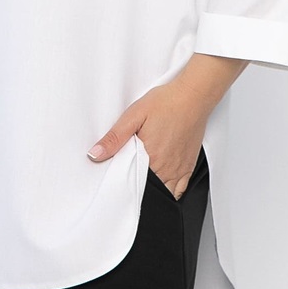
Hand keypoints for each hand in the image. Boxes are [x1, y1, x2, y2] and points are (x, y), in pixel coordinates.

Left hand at [86, 76, 209, 199]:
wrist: (192, 96)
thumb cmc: (166, 103)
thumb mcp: (134, 115)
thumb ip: (115, 137)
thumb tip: (95, 154)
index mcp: (150, 158)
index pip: (132, 183)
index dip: (123, 183)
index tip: (117, 178)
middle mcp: (166, 168)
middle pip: (148, 189)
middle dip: (137, 186)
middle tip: (130, 174)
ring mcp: (179, 169)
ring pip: (164, 193)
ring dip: (153, 190)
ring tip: (144, 178)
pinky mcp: (189, 166)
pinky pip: (180, 190)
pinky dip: (170, 191)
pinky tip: (162, 183)